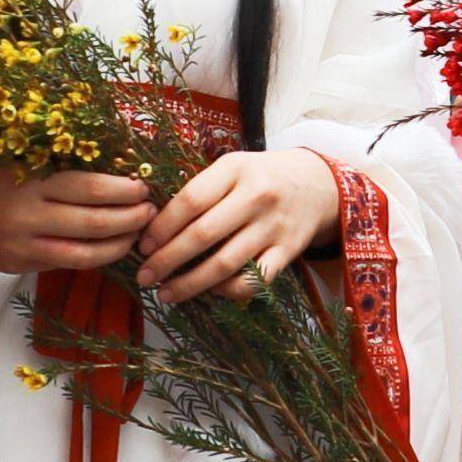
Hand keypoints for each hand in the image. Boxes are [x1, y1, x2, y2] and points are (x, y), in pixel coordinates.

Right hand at [0, 168, 156, 277]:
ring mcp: (22, 248)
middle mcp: (26, 219)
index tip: (142, 185)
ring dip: (119, 244)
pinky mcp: (18, 266)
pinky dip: (93, 256)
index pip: (88, 188)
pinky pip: (65, 264)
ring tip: (138, 232)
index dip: (122, 189)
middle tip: (150, 210)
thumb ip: (57, 162)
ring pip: (84, 255)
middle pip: (92, 223)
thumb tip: (115, 162)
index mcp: (28, 184)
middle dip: (130, 218)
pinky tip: (110, 246)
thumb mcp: (16, 157)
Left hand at [136, 145, 344, 302]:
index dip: (161, 227)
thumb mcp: (233, 168)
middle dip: (167, 260)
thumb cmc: (262, 177)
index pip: (190, 200)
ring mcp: (275, 225)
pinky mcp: (289, 251)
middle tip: (145, 277)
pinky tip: (210, 292)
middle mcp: (257, 196)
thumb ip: (201, 190)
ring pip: (225, 264)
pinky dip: (228, 291)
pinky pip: (254, 281)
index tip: (142, 246)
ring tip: (166, 293)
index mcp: (236, 169)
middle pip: (203, 235)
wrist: (319, 183)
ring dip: (190, 284)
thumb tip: (152, 227)